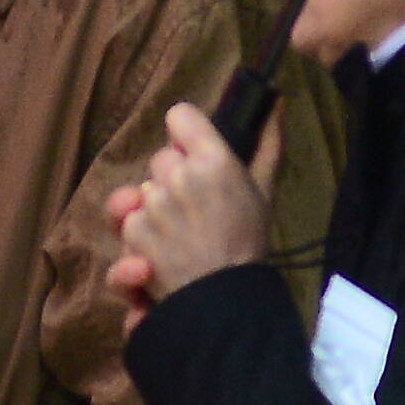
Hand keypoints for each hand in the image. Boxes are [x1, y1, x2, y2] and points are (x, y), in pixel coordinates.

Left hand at [111, 104, 281, 325]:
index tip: (194, 154)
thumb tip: (277, 102)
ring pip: (142, 191)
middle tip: (197, 210)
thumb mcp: (264, 192)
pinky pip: (128, 222)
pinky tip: (158, 255)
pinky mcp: (133, 233)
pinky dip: (138, 240)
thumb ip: (267, 144)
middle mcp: (179, 176)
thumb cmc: (249, 244)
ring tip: (180, 236)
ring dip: (154, 211)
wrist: (225, 303)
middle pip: (161, 158)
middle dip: (173, 180)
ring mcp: (153, 204)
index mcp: (214, 160)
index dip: (185, 134)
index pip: (180, 115)